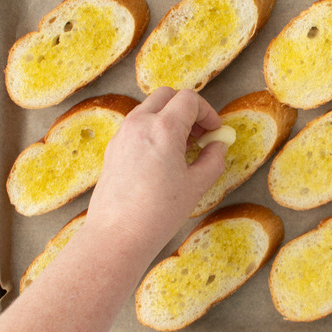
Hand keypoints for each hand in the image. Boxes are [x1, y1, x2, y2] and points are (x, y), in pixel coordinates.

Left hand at [86, 87, 226, 246]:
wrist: (117, 236)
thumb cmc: (157, 213)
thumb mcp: (196, 186)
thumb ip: (213, 159)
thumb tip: (218, 146)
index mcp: (163, 128)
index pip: (189, 100)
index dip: (208, 112)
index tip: (215, 130)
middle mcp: (139, 124)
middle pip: (167, 96)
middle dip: (187, 108)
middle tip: (201, 133)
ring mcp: (122, 134)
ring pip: (150, 108)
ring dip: (169, 117)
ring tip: (183, 147)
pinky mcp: (113, 148)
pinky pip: (136, 125)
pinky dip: (153, 129)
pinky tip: (163, 157)